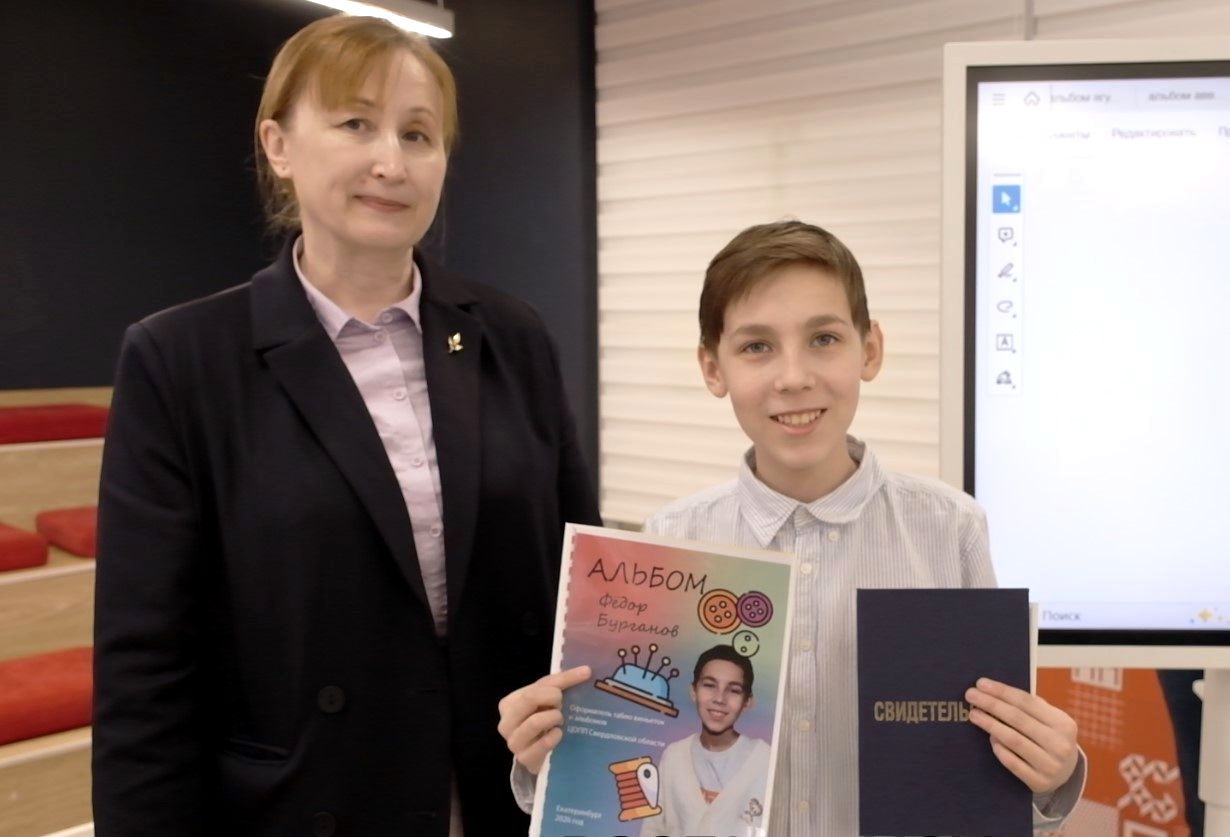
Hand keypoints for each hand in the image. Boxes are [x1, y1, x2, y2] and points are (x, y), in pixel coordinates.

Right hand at [497, 665, 591, 773]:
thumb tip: (586, 670)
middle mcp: (506, 722)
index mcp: (509, 703)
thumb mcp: (546, 700)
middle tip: (562, 703)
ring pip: (535, 722)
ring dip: (553, 717)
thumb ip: (561, 683)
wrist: (537, 755)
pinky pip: (543, 743)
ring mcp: (513, 742)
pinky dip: (554, 736)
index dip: (560, 681)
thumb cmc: (541, 722)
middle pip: (529, 699)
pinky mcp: (524, 758)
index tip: (583, 677)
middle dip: (552, 697)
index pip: (536, 685)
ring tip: (560, 719)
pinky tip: (558, 733)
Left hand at [965, 677, 1078, 793]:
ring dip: (990, 725)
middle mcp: (1060, 744)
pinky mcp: (1039, 782)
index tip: (981, 683)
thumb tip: (992, 690)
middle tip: (970, 696)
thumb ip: (1029, 706)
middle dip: (991, 704)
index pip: (1027, 702)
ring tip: (974, 715)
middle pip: (1018, 719)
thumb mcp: (1049, 720)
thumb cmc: (1049, 737)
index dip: (1002, 691)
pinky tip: (990, 738)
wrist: (1067, 773)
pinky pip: (1012, 763)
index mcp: (1063, 723)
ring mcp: (1050, 765)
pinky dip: (999, 749)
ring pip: (1014, 740)